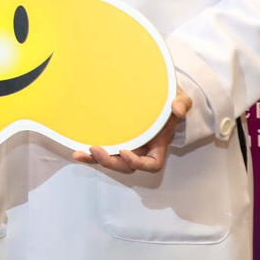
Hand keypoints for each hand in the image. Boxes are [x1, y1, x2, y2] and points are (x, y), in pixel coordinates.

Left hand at [73, 90, 192, 173]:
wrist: (154, 93)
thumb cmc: (169, 98)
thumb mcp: (180, 98)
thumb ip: (182, 103)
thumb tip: (178, 109)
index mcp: (158, 144)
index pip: (152, 164)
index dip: (139, 163)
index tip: (126, 151)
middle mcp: (141, 149)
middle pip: (127, 166)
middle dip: (112, 162)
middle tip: (96, 150)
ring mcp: (127, 144)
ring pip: (113, 161)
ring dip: (96, 160)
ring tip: (80, 154)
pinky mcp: (115, 138)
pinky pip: (103, 150)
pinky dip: (90, 154)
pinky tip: (77, 151)